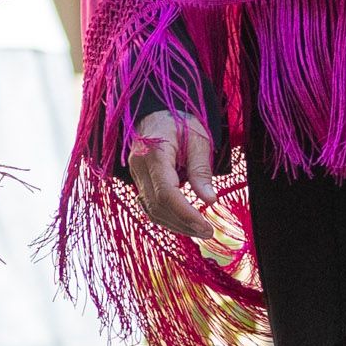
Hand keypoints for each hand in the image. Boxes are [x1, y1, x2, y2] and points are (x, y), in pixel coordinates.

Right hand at [124, 110, 223, 241]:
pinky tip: (185, 222)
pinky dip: (168, 218)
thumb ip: (201, 170)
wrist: (158, 112)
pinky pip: (150, 206)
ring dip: (176, 224)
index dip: (185, 214)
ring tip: (200, 230)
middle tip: (208, 232)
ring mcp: (135, 175)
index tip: (206, 227)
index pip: (166, 193)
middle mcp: (139, 166)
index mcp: (153, 153)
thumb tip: (210, 201)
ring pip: (151, 211)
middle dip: (183, 223)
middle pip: (157, 206)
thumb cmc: (180, 122)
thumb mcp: (198, 140)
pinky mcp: (139, 182)